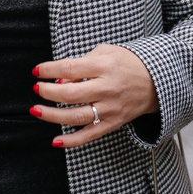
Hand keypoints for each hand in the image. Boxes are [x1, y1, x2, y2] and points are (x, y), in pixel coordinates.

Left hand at [34, 44, 158, 148]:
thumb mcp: (105, 52)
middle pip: (70, 94)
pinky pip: (89, 135)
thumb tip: (59, 80)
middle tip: (37, 88)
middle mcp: (107, 88)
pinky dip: (71, 141)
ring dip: (52, 115)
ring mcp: (110, 108)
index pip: (69, 68)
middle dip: (47, 92)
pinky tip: (56, 141)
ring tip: (36, 110)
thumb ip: (81, 63)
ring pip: (76, 116)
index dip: (48, 70)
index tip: (37, 71)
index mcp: (104, 66)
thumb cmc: (128, 64)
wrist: (156, 82)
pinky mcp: (113, 123)